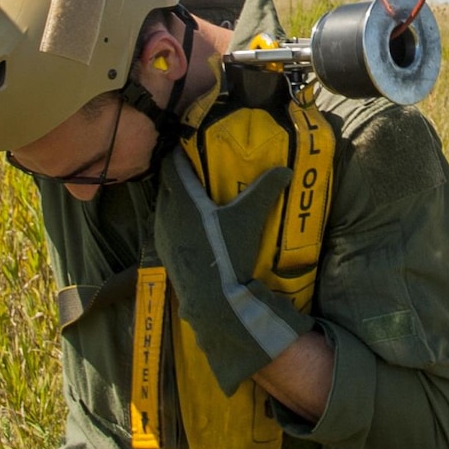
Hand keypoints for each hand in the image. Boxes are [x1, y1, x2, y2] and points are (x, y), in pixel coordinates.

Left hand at [151, 152, 300, 395]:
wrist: (212, 301)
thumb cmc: (228, 253)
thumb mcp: (250, 218)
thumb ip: (266, 190)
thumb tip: (286, 169)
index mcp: (182, 199)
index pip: (171, 165)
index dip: (179, 153)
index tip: (190, 147)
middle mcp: (165, 213)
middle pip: (166, 184)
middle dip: (178, 175)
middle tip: (197, 170)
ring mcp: (162, 235)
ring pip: (163, 206)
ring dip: (175, 198)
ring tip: (196, 197)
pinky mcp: (165, 253)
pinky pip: (165, 226)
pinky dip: (175, 219)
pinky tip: (193, 227)